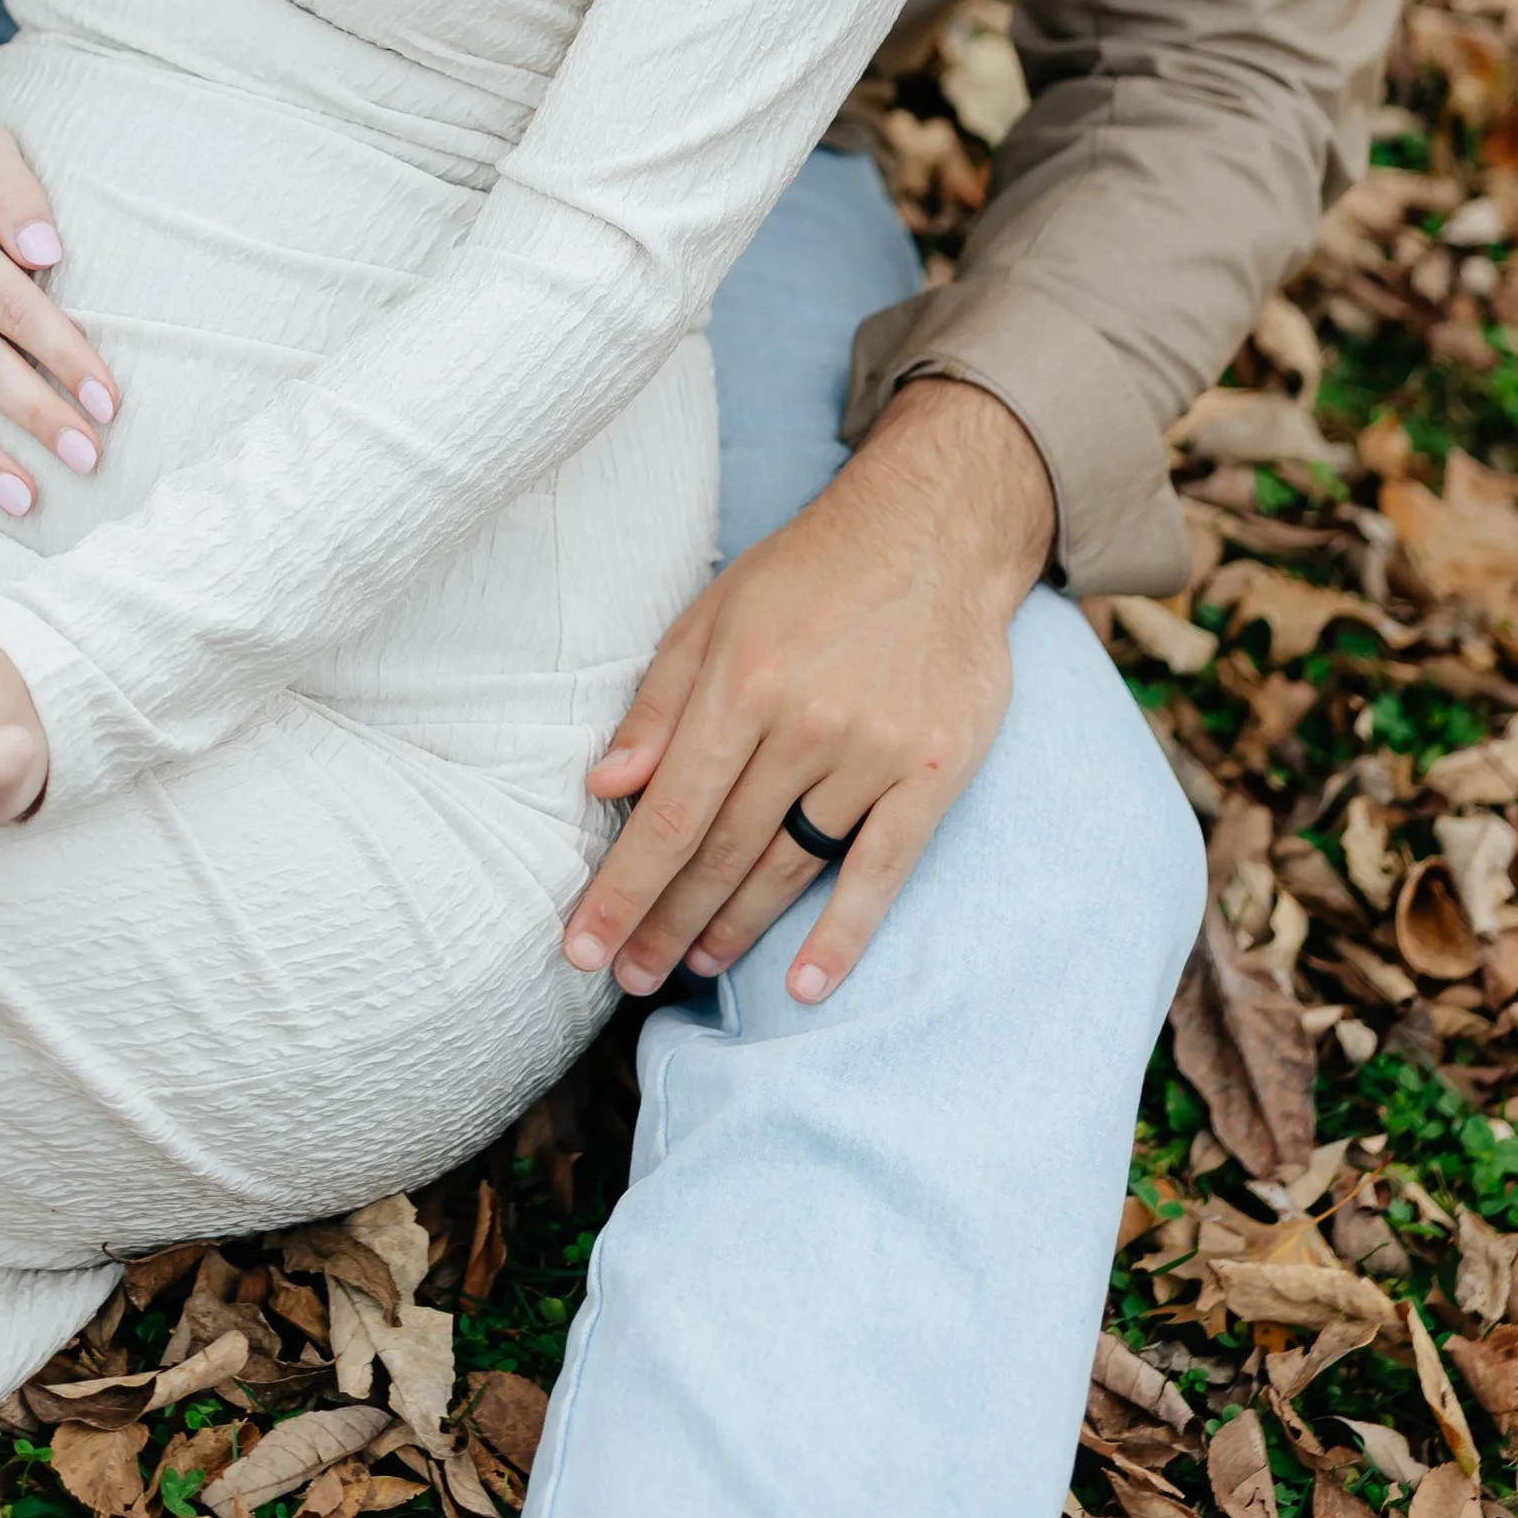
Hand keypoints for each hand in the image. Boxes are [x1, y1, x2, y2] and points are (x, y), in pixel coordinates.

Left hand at [561, 377, 1054, 1004]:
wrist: (935, 532)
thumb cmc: (809, 573)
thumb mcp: (714, 614)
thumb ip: (659, 704)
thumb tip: (603, 785)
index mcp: (744, 681)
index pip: (668, 812)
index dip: (621, 887)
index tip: (581, 944)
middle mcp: (808, 724)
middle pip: (722, 851)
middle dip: (665, 921)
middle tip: (627, 974)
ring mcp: (876, 753)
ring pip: (790, 866)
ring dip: (734, 928)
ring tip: (691, 966)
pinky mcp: (934, 773)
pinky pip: (881, 871)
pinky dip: (843, 935)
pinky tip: (806, 985)